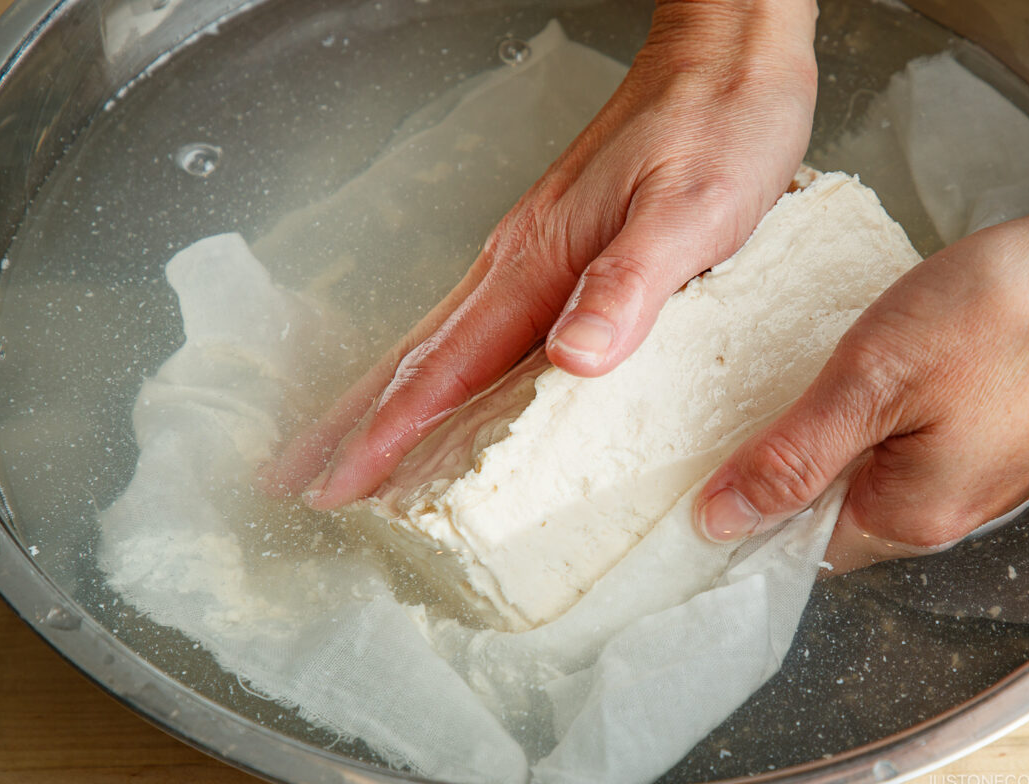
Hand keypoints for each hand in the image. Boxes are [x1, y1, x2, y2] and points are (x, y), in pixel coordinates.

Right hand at [259, 0, 819, 508]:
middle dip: (354, 422)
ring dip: (389, 401)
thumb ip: (628, 284)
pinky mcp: (559, 252)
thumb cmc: (716, 124)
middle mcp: (520, 261)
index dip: (388, 432)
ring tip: (351, 448)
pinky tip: (452, 393)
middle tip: (301, 477)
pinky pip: (483, 328)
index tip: (342, 484)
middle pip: (418, 357)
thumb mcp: (690, 211)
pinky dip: (446, 372)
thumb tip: (573, 360)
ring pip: (443, 343)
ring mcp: (534, 255)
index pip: (444, 365)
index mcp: (537, 261)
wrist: (727, 55)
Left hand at [694, 122, 1028, 570]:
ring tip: (803, 384)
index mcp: (911, 515)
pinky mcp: (993, 431)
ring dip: (832, 437)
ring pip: (873, 472)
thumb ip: (792, 458)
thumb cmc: (999, 315)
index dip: (748, 514)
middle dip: (788, 469)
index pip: (800, 548)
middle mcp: (948, 510)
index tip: (707, 472)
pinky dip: (876, 415)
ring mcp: (977, 472)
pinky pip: (911, 443)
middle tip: (747, 412)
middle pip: (835, 512)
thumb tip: (721, 519)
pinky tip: (866, 373)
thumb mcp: (868, 383)